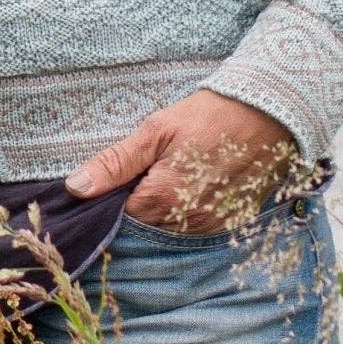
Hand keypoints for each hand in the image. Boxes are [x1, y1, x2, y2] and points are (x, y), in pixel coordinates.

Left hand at [63, 90, 297, 234]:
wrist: (267, 114)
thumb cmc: (208, 116)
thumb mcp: (156, 130)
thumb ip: (115, 162)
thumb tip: (75, 188)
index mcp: (164, 200)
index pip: (120, 216)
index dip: (115, 196)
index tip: (123, 174)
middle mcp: (188, 223)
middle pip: (145, 226)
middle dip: (140, 203)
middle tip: (152, 168)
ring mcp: (211, 227)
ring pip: (170, 229)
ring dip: (165, 208)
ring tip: (176, 172)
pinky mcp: (229, 225)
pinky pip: (196, 227)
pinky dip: (188, 210)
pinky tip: (195, 183)